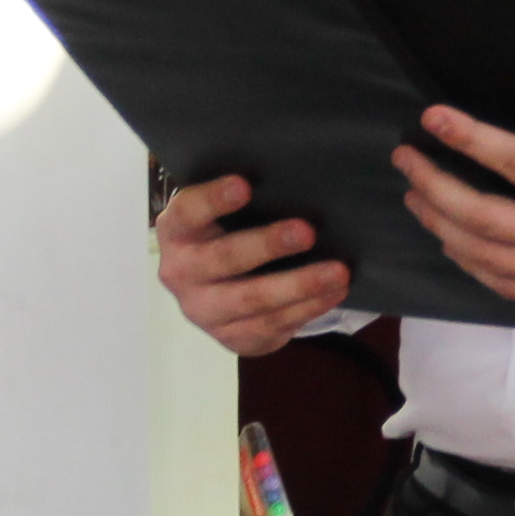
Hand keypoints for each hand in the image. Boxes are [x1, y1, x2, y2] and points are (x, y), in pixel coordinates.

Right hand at [155, 176, 349, 355]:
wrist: (214, 287)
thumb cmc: (227, 231)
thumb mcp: (222, 212)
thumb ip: (243, 198)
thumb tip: (296, 178)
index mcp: (176, 231)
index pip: (189, 212)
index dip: (214, 199)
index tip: (244, 185)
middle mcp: (181, 273)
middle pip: (224, 259)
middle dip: (268, 245)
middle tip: (307, 231)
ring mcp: (204, 311)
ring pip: (253, 301)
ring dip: (300, 286)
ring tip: (338, 272)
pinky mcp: (231, 338)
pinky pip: (272, 325)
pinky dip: (307, 309)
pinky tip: (333, 292)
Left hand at [394, 36, 514, 324]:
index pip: (511, 161)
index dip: (465, 137)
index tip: (431, 118)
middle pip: (479, 216)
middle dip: (433, 186)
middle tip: (404, 159)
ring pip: (484, 257)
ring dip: (443, 227)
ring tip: (416, 198)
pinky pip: (508, 288)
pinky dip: (473, 267)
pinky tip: (456, 246)